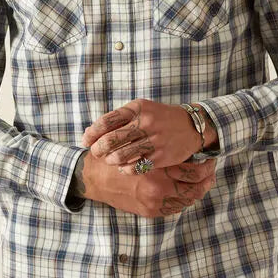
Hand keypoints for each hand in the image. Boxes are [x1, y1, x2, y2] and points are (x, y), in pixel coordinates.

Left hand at [81, 98, 204, 173]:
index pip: (107, 121)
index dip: (92, 133)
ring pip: (122, 155)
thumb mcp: (141, 110)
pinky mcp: (161, 156)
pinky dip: (126, 169)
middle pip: (111, 139)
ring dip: (111, 160)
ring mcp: (154, 140)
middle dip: (98, 149)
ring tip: (109, 160)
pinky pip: (137, 166)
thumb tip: (90, 131)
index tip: (86, 140)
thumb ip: (118, 119)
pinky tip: (124, 168)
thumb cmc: (159, 118)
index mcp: (137, 108)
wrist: (191, 126)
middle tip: (95, 153)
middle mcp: (145, 122)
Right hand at [82, 149, 217, 217]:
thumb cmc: (116, 156)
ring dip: (197, 191)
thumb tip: (186, 146)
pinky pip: (175, 208)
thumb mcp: (137, 145)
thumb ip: (160, 147)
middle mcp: (158, 189)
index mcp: (157, 170)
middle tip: (212, 171)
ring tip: (205, 181)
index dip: (205, 165)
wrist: (94, 178)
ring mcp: (154, 203)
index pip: (193, 172)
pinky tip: (188, 191)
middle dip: (206, 180)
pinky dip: (184, 200)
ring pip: (187, 201)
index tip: (210, 158)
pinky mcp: (149, 211)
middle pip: (195, 189)